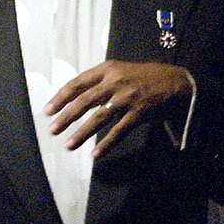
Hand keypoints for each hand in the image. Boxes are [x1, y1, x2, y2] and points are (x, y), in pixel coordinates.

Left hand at [44, 60, 192, 157]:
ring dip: (82, 133)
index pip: (77, 83)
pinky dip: (106, 143)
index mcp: (106, 69)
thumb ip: (97, 82)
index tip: (47, 110)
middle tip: (52, 130)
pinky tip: (95, 154)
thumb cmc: (142, 77)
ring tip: (68, 145)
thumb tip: (72, 98)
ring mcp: (127, 98)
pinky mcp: (139, 113)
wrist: (176, 81)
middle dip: (66, 117)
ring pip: (99, 117)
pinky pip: (119, 131)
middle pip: (84, 101)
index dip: (60, 97)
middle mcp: (115, 82)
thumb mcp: (118, 71)